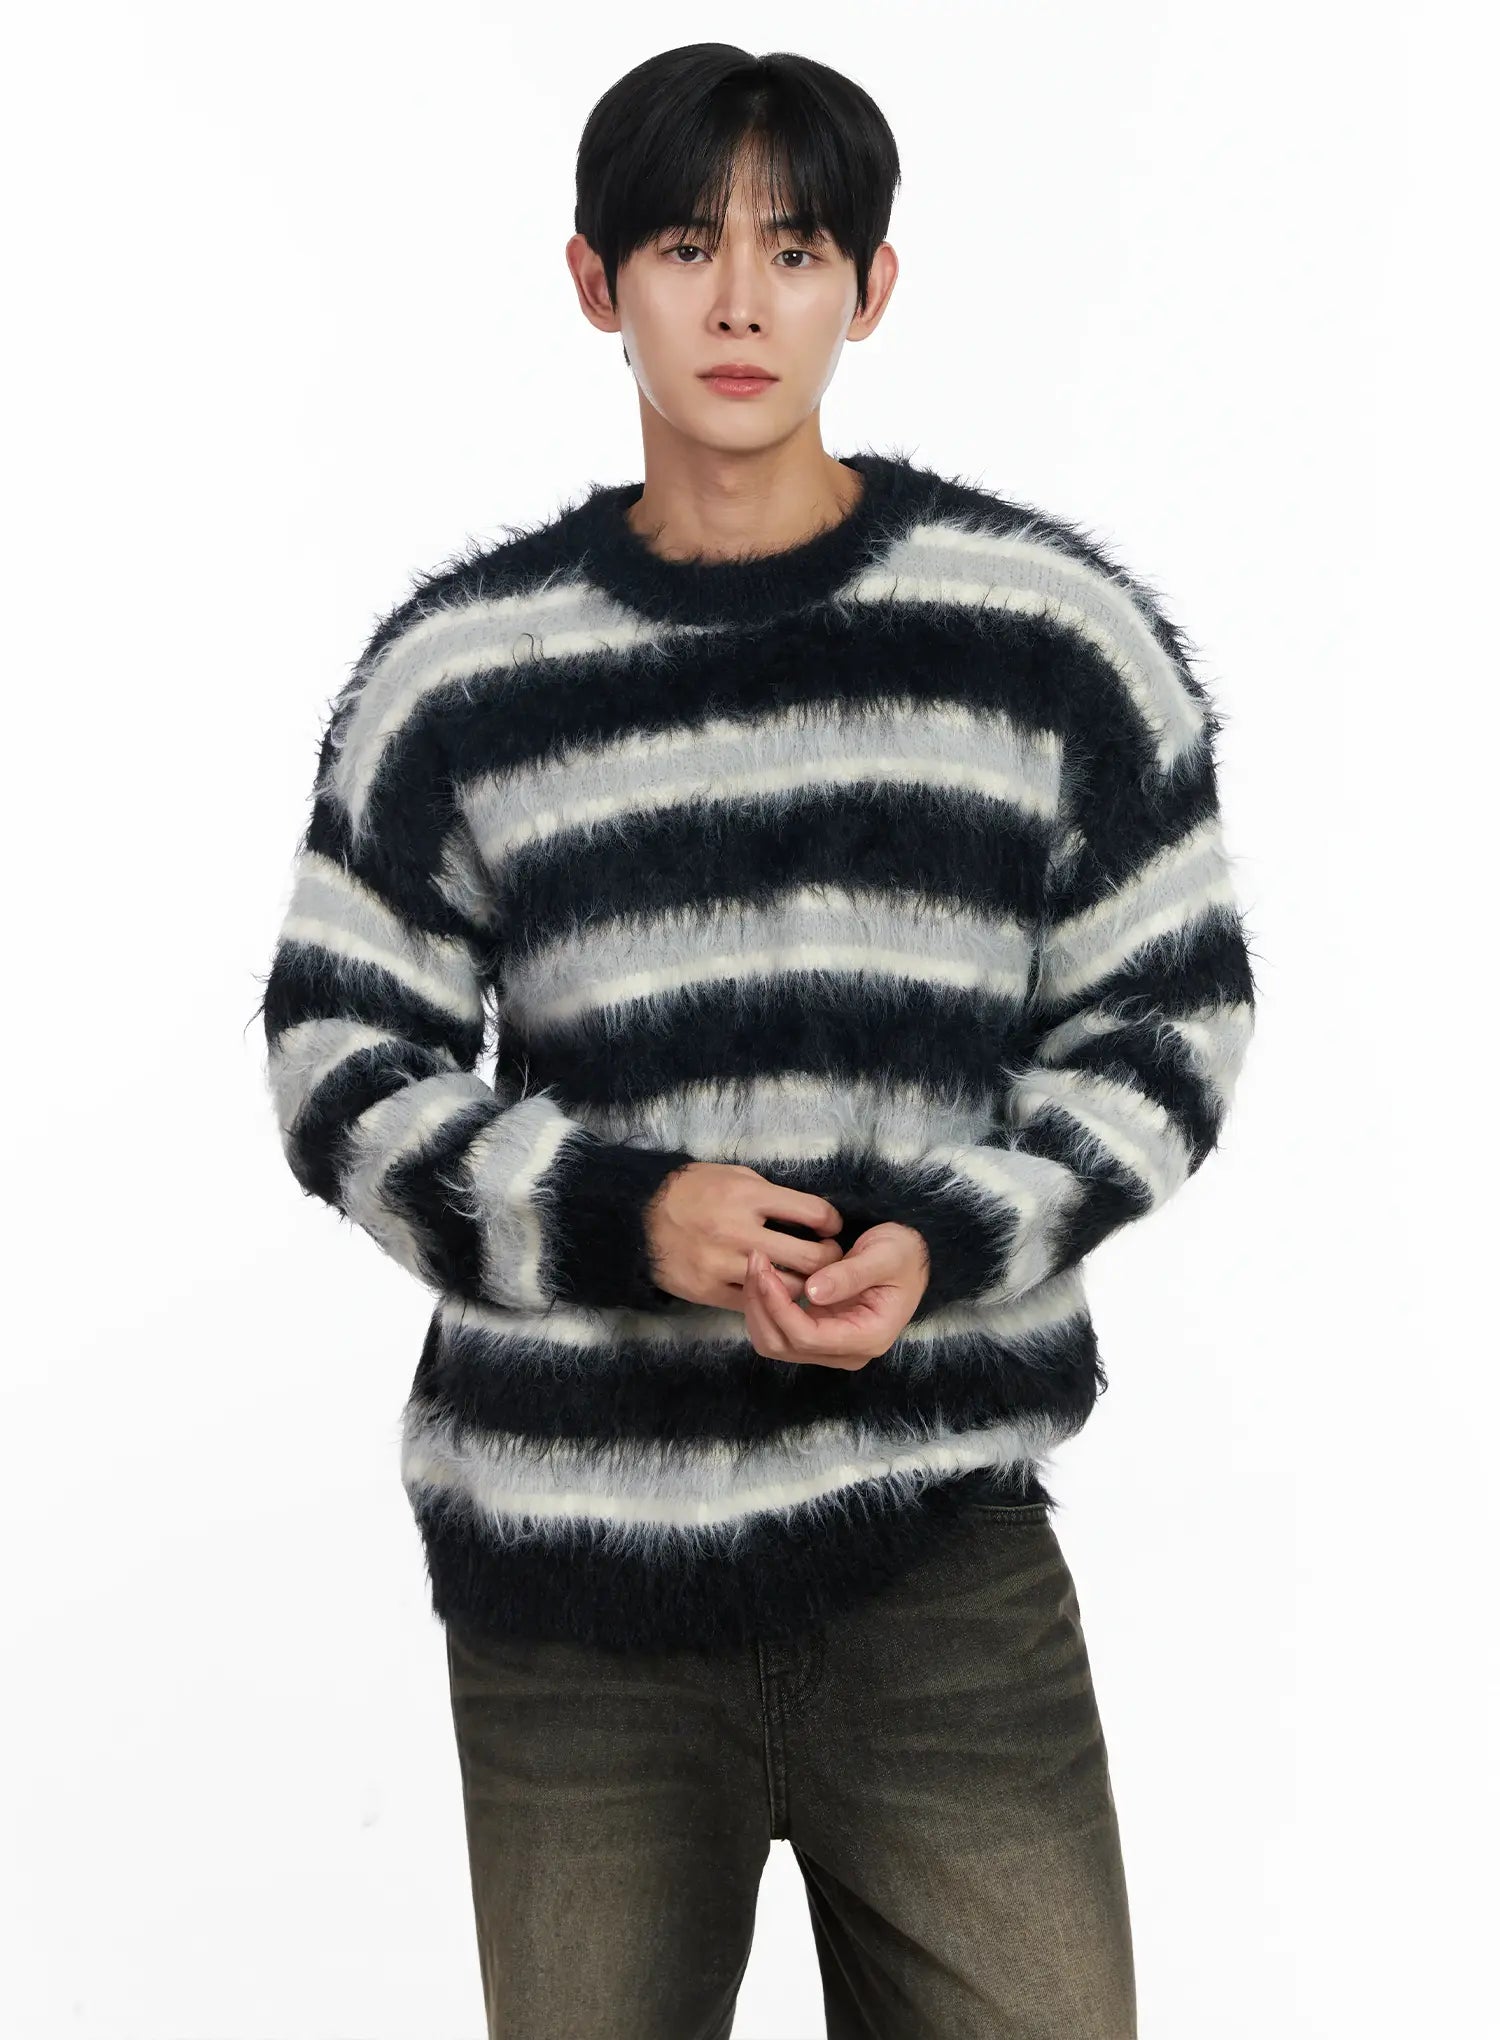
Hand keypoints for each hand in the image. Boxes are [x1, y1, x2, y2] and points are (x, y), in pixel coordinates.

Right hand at [645, 1161, 846, 1310]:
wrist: (637, 1217)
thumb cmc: (690, 1190)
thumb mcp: (733, 1176)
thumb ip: (769, 1194)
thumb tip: (808, 1214)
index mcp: (748, 1196)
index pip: (812, 1213)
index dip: (831, 1222)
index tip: (830, 1227)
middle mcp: (739, 1232)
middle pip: (810, 1258)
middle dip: (829, 1259)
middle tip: (830, 1258)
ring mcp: (723, 1264)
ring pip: (787, 1287)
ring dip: (805, 1284)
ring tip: (806, 1277)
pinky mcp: (709, 1290)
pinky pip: (753, 1302)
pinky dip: (770, 1298)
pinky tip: (775, 1291)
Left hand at [741, 1222, 930, 1371]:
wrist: (909, 1258)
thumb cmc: (902, 1254)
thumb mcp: (885, 1255)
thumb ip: (850, 1275)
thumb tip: (813, 1292)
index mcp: (868, 1337)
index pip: (808, 1338)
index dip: (779, 1307)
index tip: (765, 1271)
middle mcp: (847, 1353)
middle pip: (784, 1346)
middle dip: (761, 1306)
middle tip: (755, 1260)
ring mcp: (830, 1348)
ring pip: (774, 1343)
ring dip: (757, 1307)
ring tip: (757, 1265)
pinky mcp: (817, 1336)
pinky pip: (777, 1332)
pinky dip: (763, 1308)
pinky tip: (764, 1277)